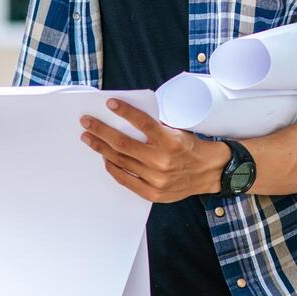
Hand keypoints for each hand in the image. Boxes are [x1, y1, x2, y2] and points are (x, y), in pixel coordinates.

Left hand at [79, 98, 228, 202]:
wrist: (210, 173)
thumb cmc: (192, 148)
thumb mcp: (179, 131)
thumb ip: (156, 128)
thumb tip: (128, 118)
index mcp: (171, 141)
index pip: (143, 123)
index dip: (125, 112)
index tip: (110, 103)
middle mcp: (162, 161)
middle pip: (123, 144)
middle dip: (101, 131)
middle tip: (86, 122)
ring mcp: (156, 179)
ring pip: (121, 161)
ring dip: (101, 148)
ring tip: (89, 138)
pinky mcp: (153, 192)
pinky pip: (126, 179)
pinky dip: (113, 167)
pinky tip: (105, 158)